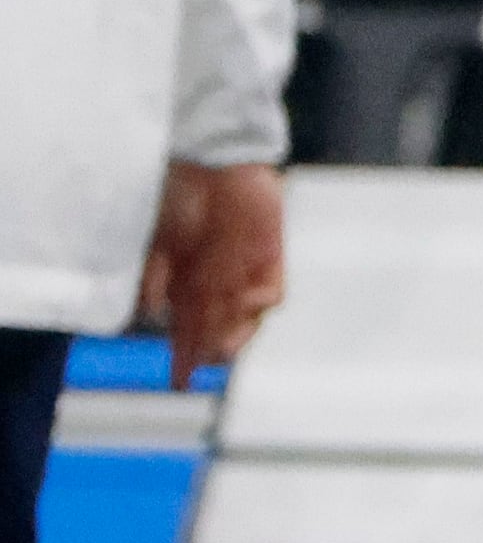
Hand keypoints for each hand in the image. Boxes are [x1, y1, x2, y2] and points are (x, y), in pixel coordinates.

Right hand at [135, 160, 286, 388]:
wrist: (212, 162)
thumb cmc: (180, 196)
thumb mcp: (157, 239)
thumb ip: (154, 275)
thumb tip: (150, 311)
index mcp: (188, 283)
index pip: (187, 329)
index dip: (184, 356)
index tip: (180, 381)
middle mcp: (218, 283)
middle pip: (217, 331)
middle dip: (209, 352)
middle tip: (199, 368)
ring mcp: (246, 273)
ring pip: (245, 320)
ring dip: (235, 336)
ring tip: (221, 348)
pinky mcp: (271, 259)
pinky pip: (271, 292)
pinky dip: (260, 303)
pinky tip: (246, 304)